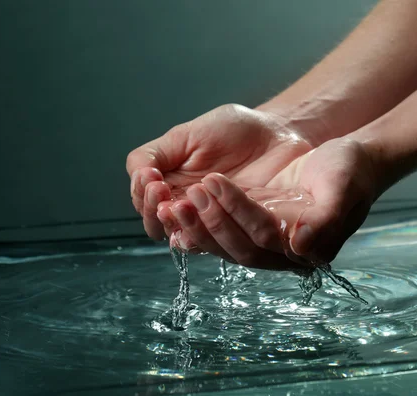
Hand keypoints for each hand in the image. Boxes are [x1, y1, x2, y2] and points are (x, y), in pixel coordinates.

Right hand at [126, 104, 311, 242]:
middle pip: (155, 222)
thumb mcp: (188, 134)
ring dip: (176, 222)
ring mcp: (210, 220)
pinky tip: (200, 222)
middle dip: (153, 209)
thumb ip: (157, 153)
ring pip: (181, 235)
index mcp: (169, 182)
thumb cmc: (235, 130)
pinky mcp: (236, 231)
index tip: (152, 177)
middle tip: (161, 191)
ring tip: (181, 204)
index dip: (141, 192)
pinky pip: (214, 243)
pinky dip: (202, 235)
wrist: (278, 134)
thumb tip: (138, 174)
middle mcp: (185, 206)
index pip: (141, 198)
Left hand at [172, 136, 381, 268]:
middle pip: (238, 248)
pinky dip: (196, 222)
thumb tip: (300, 247)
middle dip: (211, 221)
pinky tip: (175, 204)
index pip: (263, 236)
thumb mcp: (342, 187)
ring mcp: (262, 240)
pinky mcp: (248, 226)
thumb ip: (326, 219)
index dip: (238, 212)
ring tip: (173, 200)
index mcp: (306, 247)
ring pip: (223, 244)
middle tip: (189, 193)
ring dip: (197, 224)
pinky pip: (218, 232)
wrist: (347, 160)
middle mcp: (281, 251)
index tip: (215, 181)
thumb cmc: (349, 171)